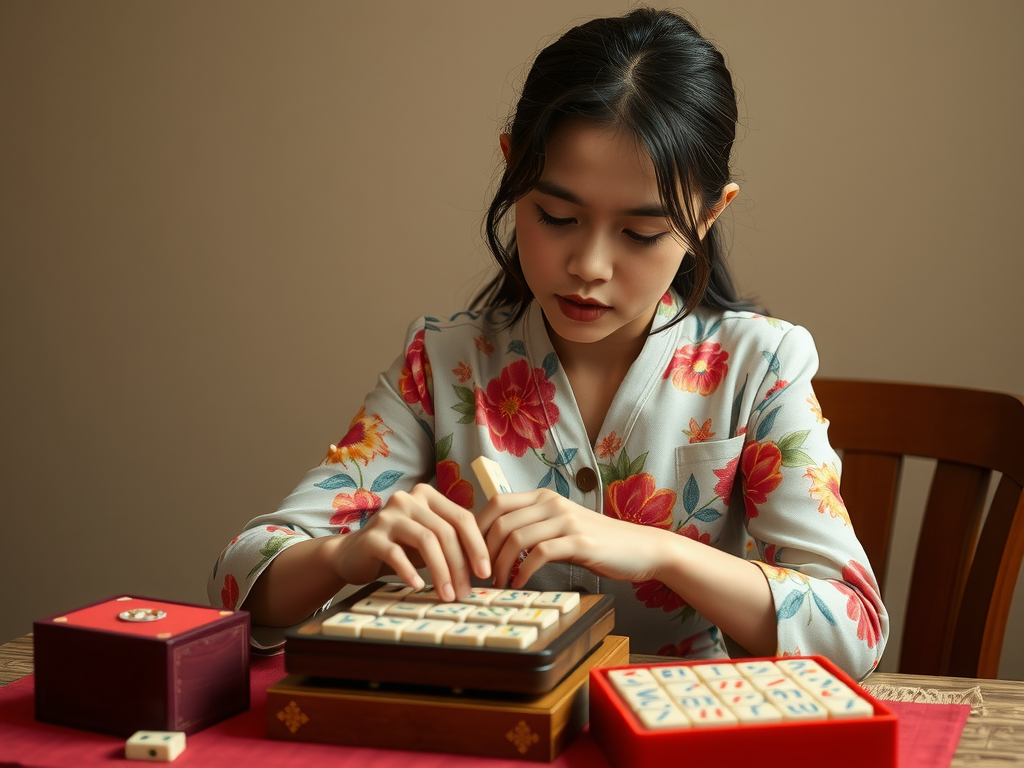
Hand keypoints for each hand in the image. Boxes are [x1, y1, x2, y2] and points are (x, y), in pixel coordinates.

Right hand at [331, 483, 490, 600]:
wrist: (353, 554)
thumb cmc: (400, 548)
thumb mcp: (430, 541)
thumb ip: (454, 543)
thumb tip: (486, 567)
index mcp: (427, 496)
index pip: (462, 517)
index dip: (477, 545)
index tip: (485, 572)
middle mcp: (408, 499)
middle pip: (445, 531)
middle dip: (459, 564)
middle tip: (464, 591)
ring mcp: (388, 515)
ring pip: (426, 541)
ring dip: (441, 571)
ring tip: (447, 594)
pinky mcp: (371, 536)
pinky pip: (396, 554)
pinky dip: (411, 572)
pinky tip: (418, 586)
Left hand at [476, 489, 670, 587]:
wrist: (642, 548)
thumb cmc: (598, 543)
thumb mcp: (561, 527)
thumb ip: (534, 528)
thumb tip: (497, 544)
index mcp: (544, 498)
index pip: (496, 503)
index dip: (477, 529)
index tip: (472, 554)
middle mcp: (553, 503)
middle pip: (501, 521)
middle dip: (483, 551)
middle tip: (480, 574)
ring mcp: (566, 521)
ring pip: (516, 537)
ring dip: (500, 565)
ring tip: (498, 583)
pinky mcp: (579, 542)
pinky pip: (540, 553)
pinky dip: (523, 571)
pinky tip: (520, 584)